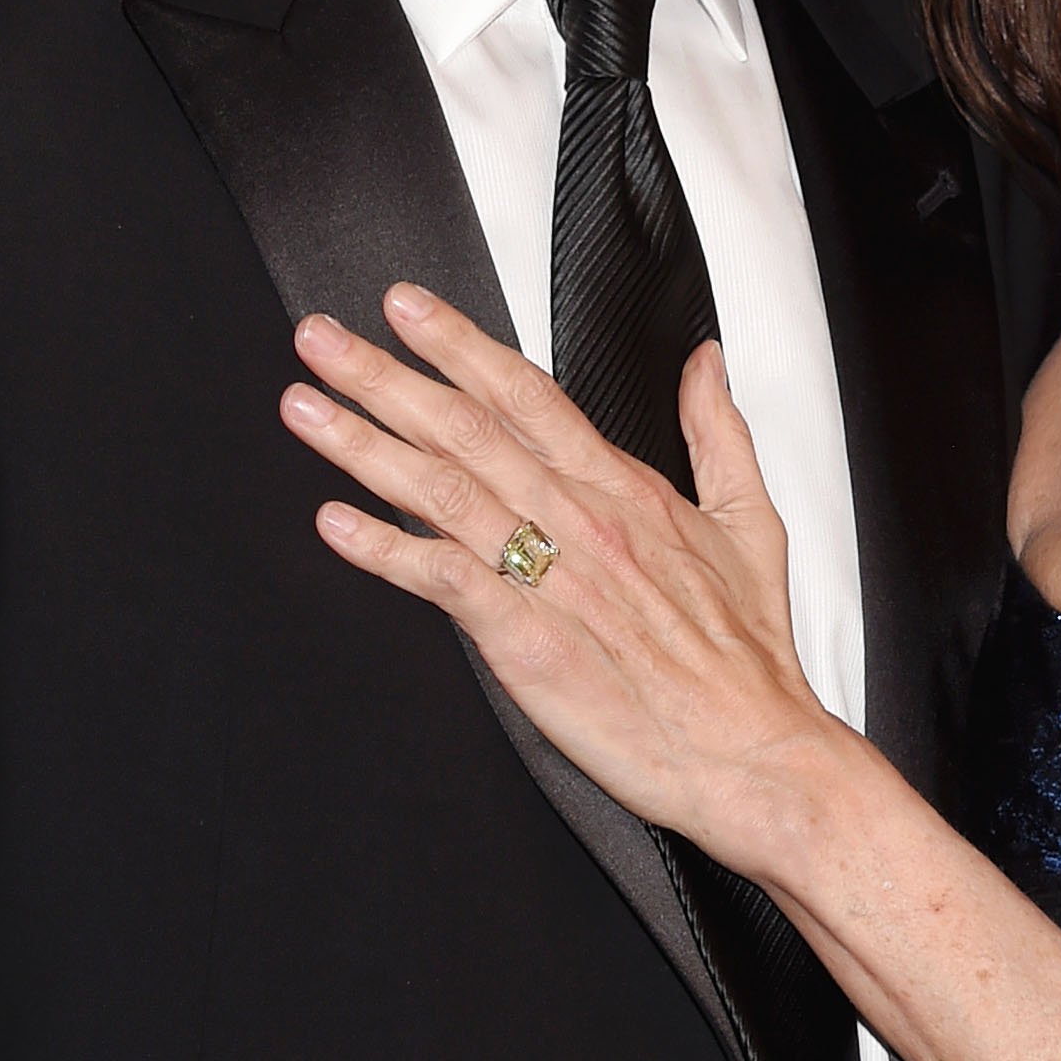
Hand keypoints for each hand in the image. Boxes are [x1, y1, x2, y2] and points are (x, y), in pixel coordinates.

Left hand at [283, 294, 849, 862]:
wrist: (756, 752)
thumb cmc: (747, 660)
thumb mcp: (752, 524)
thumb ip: (720, 433)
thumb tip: (706, 364)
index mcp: (624, 491)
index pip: (526, 395)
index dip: (458, 345)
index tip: (404, 308)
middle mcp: (580, 522)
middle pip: (465, 427)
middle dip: (382, 377)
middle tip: (319, 339)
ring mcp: (551, 580)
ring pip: (442, 491)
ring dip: (363, 445)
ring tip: (304, 408)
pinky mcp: (529, 643)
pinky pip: (444, 583)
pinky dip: (386, 551)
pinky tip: (336, 524)